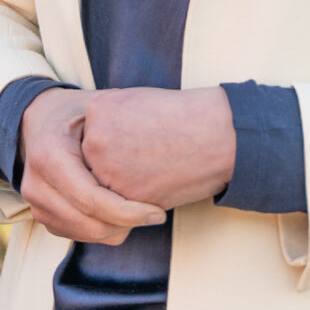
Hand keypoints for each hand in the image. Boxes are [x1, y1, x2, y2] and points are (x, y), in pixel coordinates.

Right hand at [17, 89, 166, 246]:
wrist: (38, 120)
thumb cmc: (75, 111)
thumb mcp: (96, 107)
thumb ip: (118, 125)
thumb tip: (159, 140)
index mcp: (49, 156)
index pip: (90, 199)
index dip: (127, 212)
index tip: (158, 213)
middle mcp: (36, 185)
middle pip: (89, 223)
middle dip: (127, 224)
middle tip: (157, 214)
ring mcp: (36, 204)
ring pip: (86, 234)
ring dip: (118, 228)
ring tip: (143, 211)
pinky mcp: (42, 217)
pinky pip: (80, 235)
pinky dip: (105, 229)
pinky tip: (123, 212)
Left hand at [78, 87, 235, 210]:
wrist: (218, 135)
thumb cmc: (185, 115)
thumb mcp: (137, 101)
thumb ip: (109, 120)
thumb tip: (95, 143)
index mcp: (97, 110)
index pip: (91, 136)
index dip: (115, 143)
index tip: (139, 140)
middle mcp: (94, 140)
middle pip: (92, 163)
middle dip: (114, 166)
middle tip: (146, 157)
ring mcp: (106, 170)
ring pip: (102, 188)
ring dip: (122, 186)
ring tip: (153, 169)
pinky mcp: (123, 198)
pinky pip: (119, 208)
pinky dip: (136, 202)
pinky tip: (157, 183)